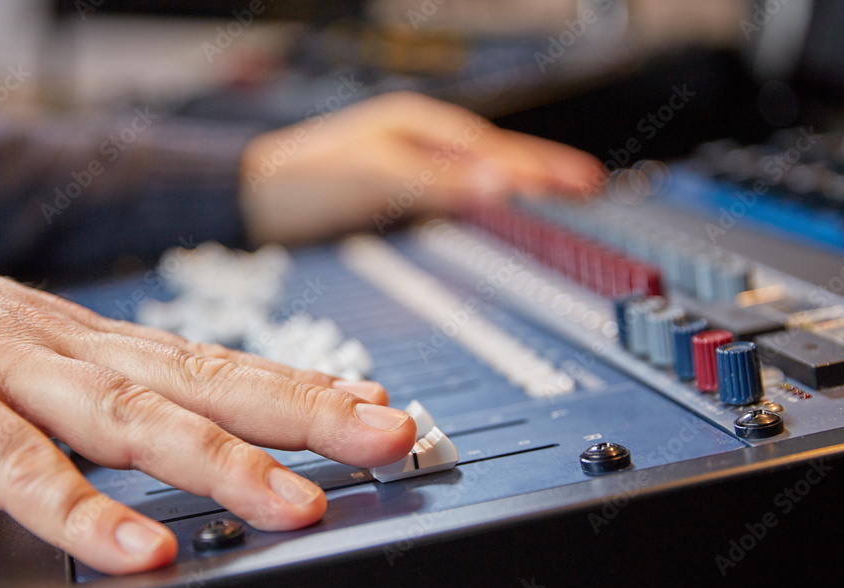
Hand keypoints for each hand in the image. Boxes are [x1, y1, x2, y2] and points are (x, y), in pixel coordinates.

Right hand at [0, 232, 416, 574]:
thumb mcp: (60, 360)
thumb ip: (134, 395)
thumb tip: (220, 427)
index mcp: (108, 348)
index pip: (227, 365)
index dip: (309, 389)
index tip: (382, 411)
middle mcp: (78, 353)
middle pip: (207, 383)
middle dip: (305, 413)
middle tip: (386, 438)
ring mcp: (12, 374)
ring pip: (131, 419)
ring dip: (221, 461)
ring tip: (295, 503)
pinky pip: (15, 465)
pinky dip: (79, 509)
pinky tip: (139, 548)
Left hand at [239, 91, 603, 244]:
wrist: (254, 198)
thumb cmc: (302, 179)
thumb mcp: (374, 177)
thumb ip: (439, 181)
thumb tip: (501, 187)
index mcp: (419, 126)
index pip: (495, 150)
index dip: (540, 170)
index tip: (583, 185)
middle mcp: (418, 138)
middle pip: (495, 155)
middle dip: (543, 171)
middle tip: (589, 186)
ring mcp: (408, 161)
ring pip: (478, 171)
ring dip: (519, 183)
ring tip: (558, 193)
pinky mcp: (397, 188)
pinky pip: (456, 188)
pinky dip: (485, 196)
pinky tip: (496, 205)